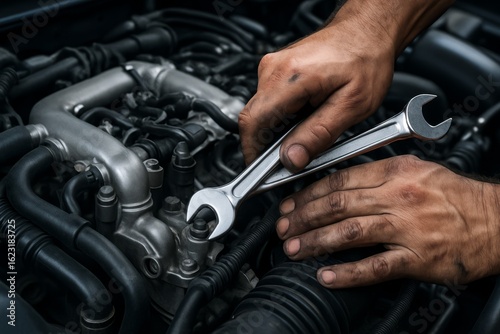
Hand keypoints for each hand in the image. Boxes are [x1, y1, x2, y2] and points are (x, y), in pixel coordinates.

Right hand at [239, 18, 394, 170]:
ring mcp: (273, 68)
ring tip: (309, 133)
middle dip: (270, 146)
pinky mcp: (277, 71)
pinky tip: (306, 120)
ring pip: (263, 114)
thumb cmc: (366, 58)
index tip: (262, 173)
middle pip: (255, 120)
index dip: (253, 152)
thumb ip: (318, 134)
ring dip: (279, 132)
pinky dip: (284, 120)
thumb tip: (292, 159)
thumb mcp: (351, 105)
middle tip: (295, 159)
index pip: (253, 122)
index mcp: (289, 77)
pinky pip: (270, 104)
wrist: (368, 31)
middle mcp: (274, 69)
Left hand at [276, 155, 499, 287]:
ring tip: (295, 249)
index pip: (340, 180)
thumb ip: (378, 174)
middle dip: (304, 217)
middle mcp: (399, 197)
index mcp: (396, 173)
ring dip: (317, 242)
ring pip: (350, 232)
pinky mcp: (418, 258)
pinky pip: (376, 266)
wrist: (497, 220)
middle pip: (338, 205)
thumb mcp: (417, 170)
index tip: (291, 203)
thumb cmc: (457, 197)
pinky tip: (328, 276)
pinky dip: (348, 272)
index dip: (309, 193)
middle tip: (284, 228)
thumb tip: (339, 182)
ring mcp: (408, 228)